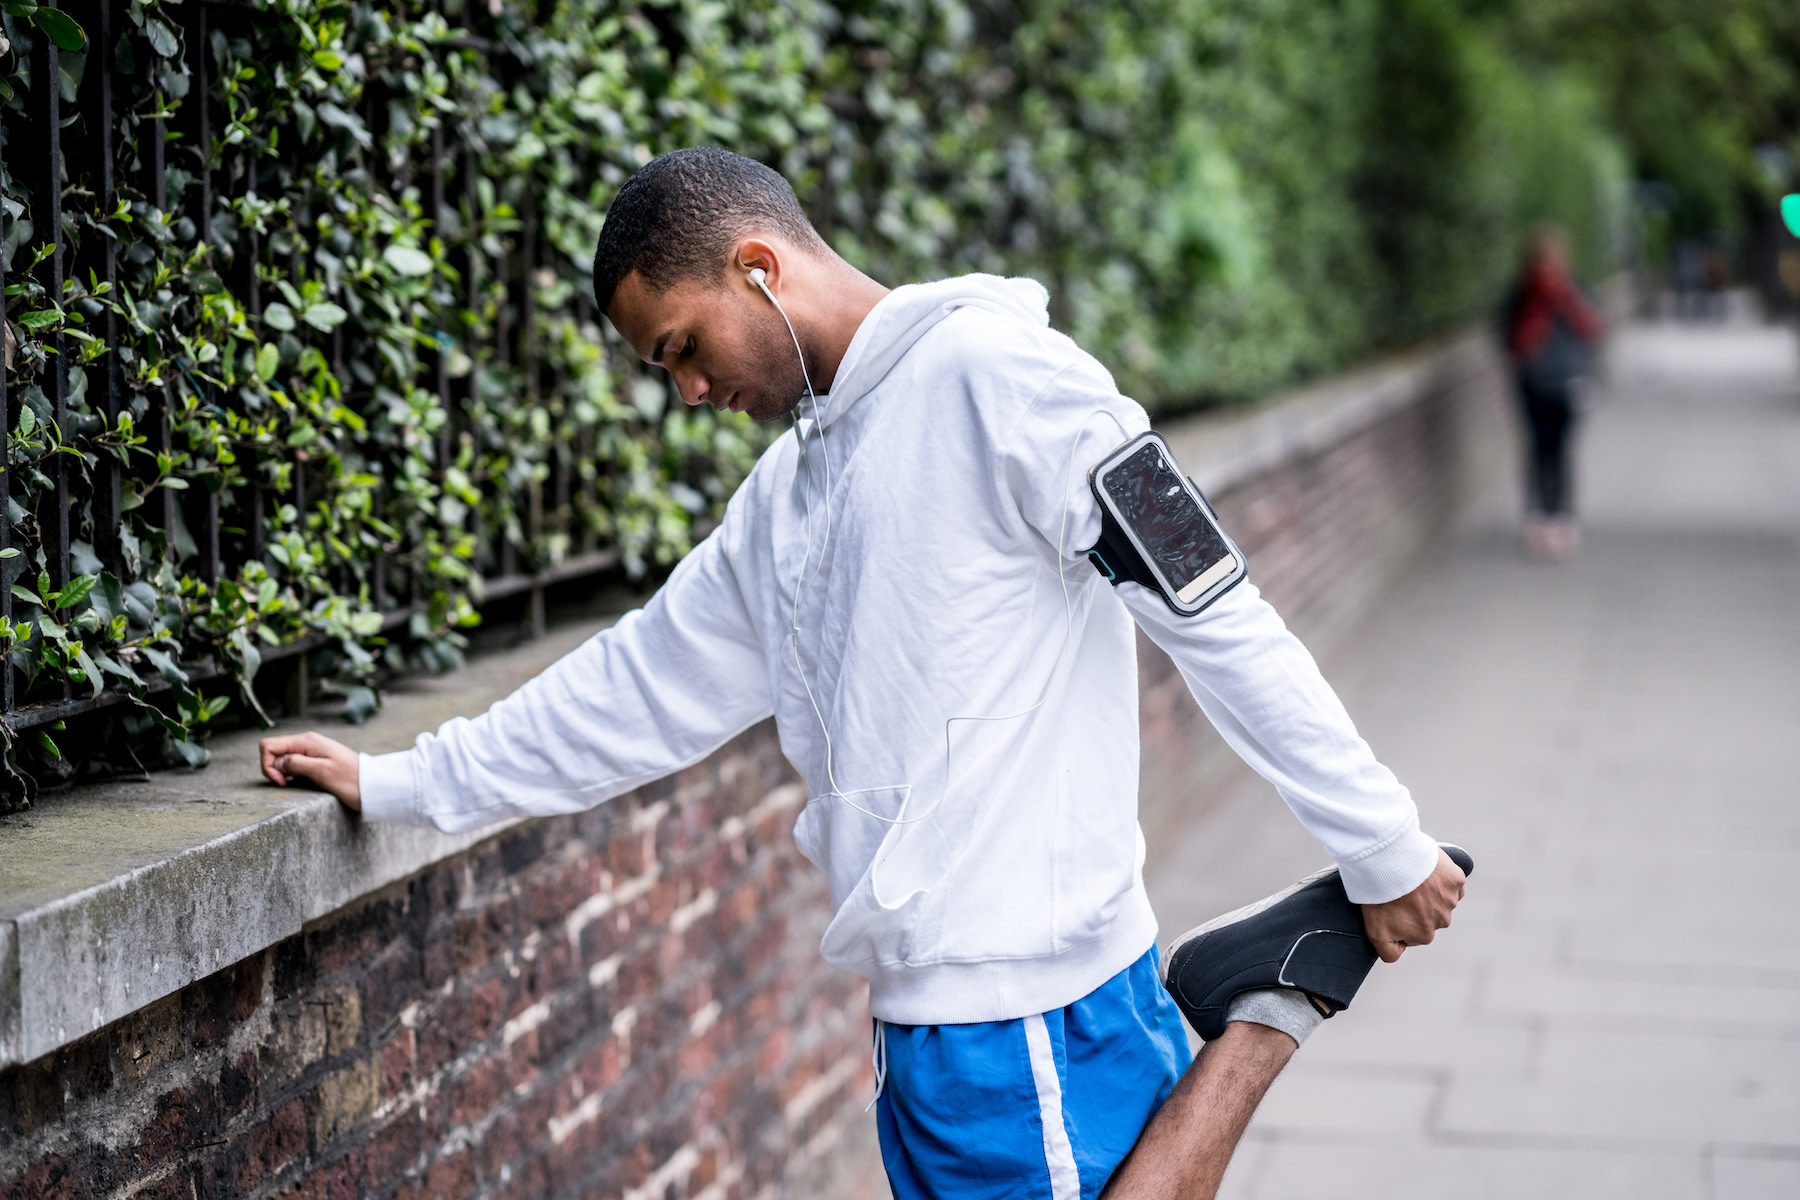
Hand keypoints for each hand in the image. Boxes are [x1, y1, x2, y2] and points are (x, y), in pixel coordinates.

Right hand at [260, 731, 361, 810]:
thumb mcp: (322, 772)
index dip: (267, 765)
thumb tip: (277, 762)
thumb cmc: (350, 780)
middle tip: (286, 784)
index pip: (269, 745)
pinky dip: (292, 774)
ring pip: (282, 758)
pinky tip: (302, 782)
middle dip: (273, 769)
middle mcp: (307, 742)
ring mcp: (311, 751)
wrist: (372, 785)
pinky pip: (294, 764)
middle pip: (273, 751)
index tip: (281, 782)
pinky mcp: (316, 760)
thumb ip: (297, 764)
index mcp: (306, 741)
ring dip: (282, 772)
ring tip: (296, 784)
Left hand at [1360, 848, 1465, 962]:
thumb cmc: (1382, 896)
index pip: (1414, 930)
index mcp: (1425, 935)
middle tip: (1400, 890)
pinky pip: (1451, 881)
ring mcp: (1451, 899)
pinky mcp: (1456, 879)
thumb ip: (1389, 951)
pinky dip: (1441, 876)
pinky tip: (1425, 870)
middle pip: (1429, 915)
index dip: (1402, 917)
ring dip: (1428, 889)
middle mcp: (1443, 921)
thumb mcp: (1376, 931)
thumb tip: (1399, 953)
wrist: (1391, 862)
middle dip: (1417, 905)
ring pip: (1441, 897)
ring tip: (1410, 878)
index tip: (1392, 905)